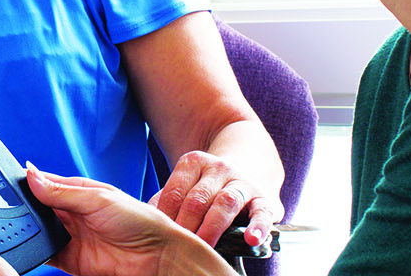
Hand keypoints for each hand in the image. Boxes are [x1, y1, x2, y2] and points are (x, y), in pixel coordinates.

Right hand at [0, 166, 222, 275]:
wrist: (159, 257)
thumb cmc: (141, 221)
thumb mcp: (100, 200)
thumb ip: (63, 191)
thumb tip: (32, 175)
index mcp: (76, 192)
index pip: (39, 183)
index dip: (18, 181)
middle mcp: (69, 213)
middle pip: (32, 208)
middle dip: (12, 207)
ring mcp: (68, 237)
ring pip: (33, 230)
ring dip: (18, 228)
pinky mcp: (68, 260)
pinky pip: (41, 253)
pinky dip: (27, 250)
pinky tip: (13, 247)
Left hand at [149, 150, 282, 246]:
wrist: (248, 168)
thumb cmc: (207, 187)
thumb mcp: (186, 184)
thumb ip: (167, 201)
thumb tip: (147, 222)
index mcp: (193, 163)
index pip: (175, 192)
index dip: (166, 217)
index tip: (159, 237)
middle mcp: (218, 168)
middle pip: (197, 199)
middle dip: (187, 226)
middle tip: (178, 248)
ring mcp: (241, 182)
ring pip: (226, 202)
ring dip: (213, 227)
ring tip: (205, 247)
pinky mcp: (264, 199)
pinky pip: (261, 213)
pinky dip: (258, 227)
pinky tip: (251, 239)